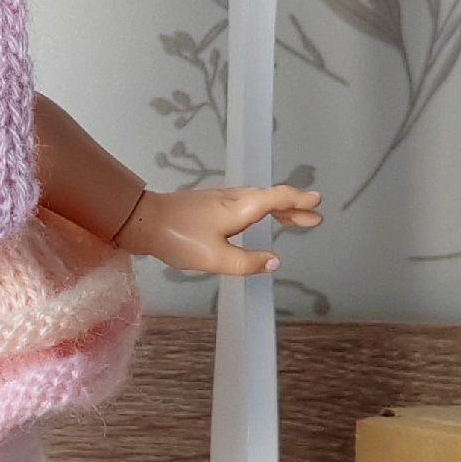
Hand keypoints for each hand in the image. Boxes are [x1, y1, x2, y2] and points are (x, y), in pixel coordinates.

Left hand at [114, 183, 322, 276]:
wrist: (143, 221)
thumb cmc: (179, 238)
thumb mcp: (217, 258)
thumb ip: (248, 262)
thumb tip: (274, 262)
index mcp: (240, 207)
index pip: (277, 199)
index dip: (299, 201)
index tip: (318, 202)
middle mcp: (233, 198)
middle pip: (271, 198)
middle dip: (294, 208)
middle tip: (314, 218)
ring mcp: (220, 199)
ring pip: (258, 200)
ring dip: (279, 209)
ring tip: (294, 221)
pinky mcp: (209, 205)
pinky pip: (246, 204)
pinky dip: (262, 210)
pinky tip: (258, 220)